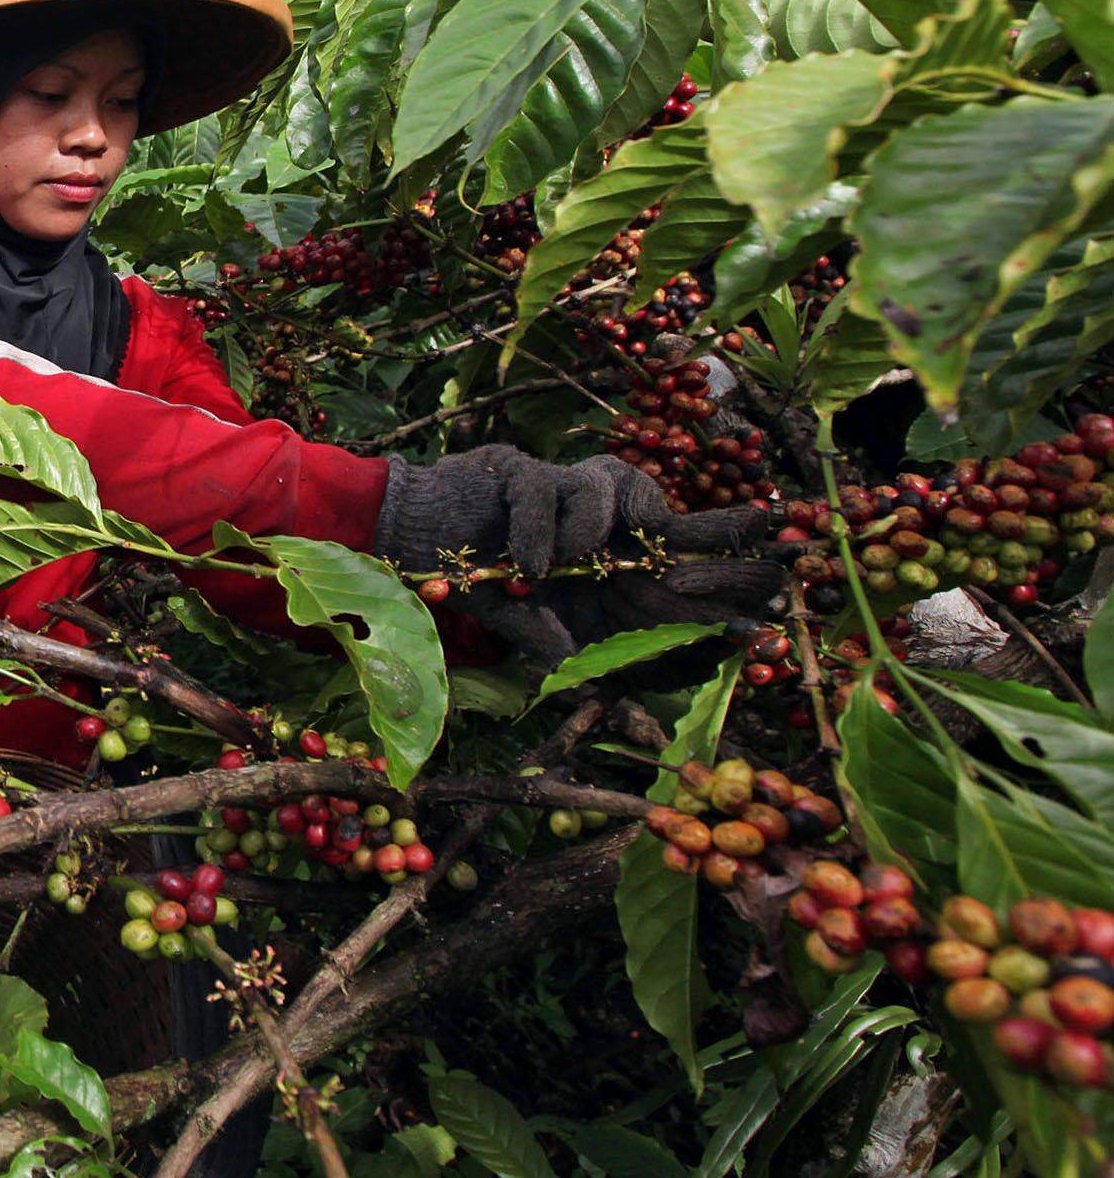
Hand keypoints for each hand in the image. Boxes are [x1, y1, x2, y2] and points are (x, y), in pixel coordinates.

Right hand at [375, 445, 782, 661]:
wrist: (404, 543)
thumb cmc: (479, 586)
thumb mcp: (539, 635)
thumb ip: (583, 664)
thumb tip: (631, 710)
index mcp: (608, 567)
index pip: (681, 574)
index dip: (725, 584)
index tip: (773, 607)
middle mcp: (599, 525)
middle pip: (677, 523)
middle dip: (720, 535)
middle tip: (768, 542)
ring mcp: (564, 489)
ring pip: (618, 489)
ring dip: (591, 531)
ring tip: (552, 568)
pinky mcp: (524, 468)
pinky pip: (551, 492)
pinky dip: (541, 534)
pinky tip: (526, 566)